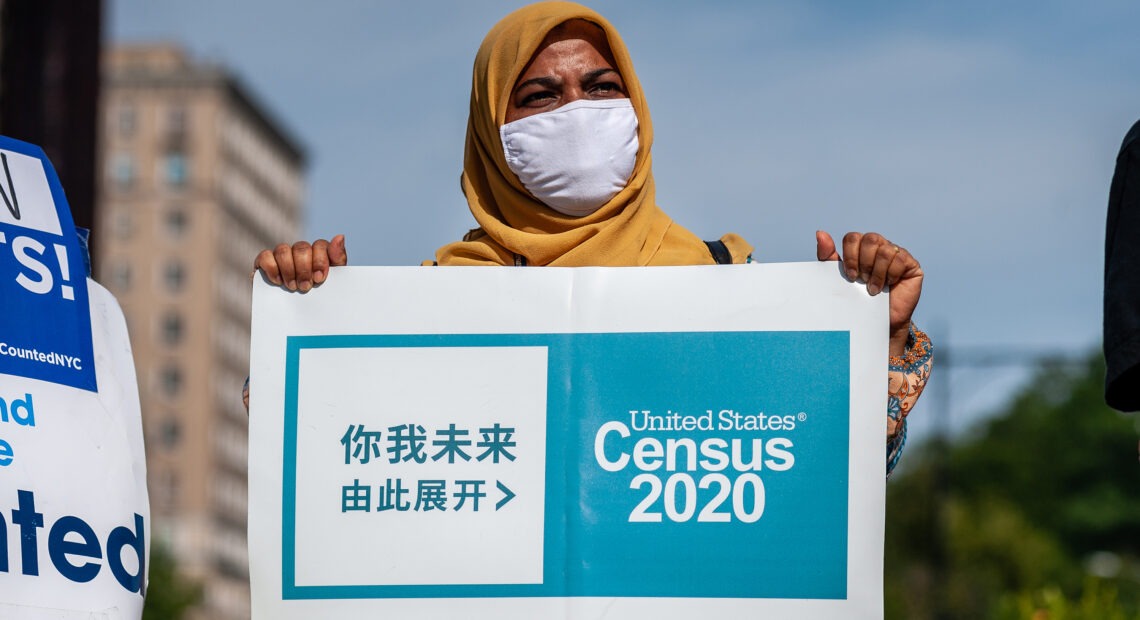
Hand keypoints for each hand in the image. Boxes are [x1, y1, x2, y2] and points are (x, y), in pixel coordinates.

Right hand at [254, 234, 347, 291]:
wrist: (301, 320)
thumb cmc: (320, 298)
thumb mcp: (334, 281)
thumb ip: (338, 258)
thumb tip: (340, 236)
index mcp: (319, 254)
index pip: (320, 245)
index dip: (320, 260)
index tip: (320, 279)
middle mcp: (300, 252)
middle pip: (301, 248)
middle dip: (304, 269)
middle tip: (306, 287)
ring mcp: (282, 256)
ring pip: (283, 250)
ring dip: (289, 270)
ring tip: (293, 287)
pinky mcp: (265, 263)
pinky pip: (265, 256)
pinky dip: (272, 268)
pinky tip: (278, 282)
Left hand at [816, 230, 923, 356]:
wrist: (877, 321)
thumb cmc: (857, 299)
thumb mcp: (839, 277)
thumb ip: (828, 256)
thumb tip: (820, 233)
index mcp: (861, 247)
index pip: (852, 237)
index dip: (850, 256)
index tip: (850, 275)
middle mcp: (879, 246)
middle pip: (870, 239)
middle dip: (864, 263)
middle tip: (862, 281)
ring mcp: (896, 253)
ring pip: (884, 250)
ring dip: (877, 272)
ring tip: (874, 288)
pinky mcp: (910, 264)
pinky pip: (900, 258)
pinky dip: (891, 274)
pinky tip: (888, 285)